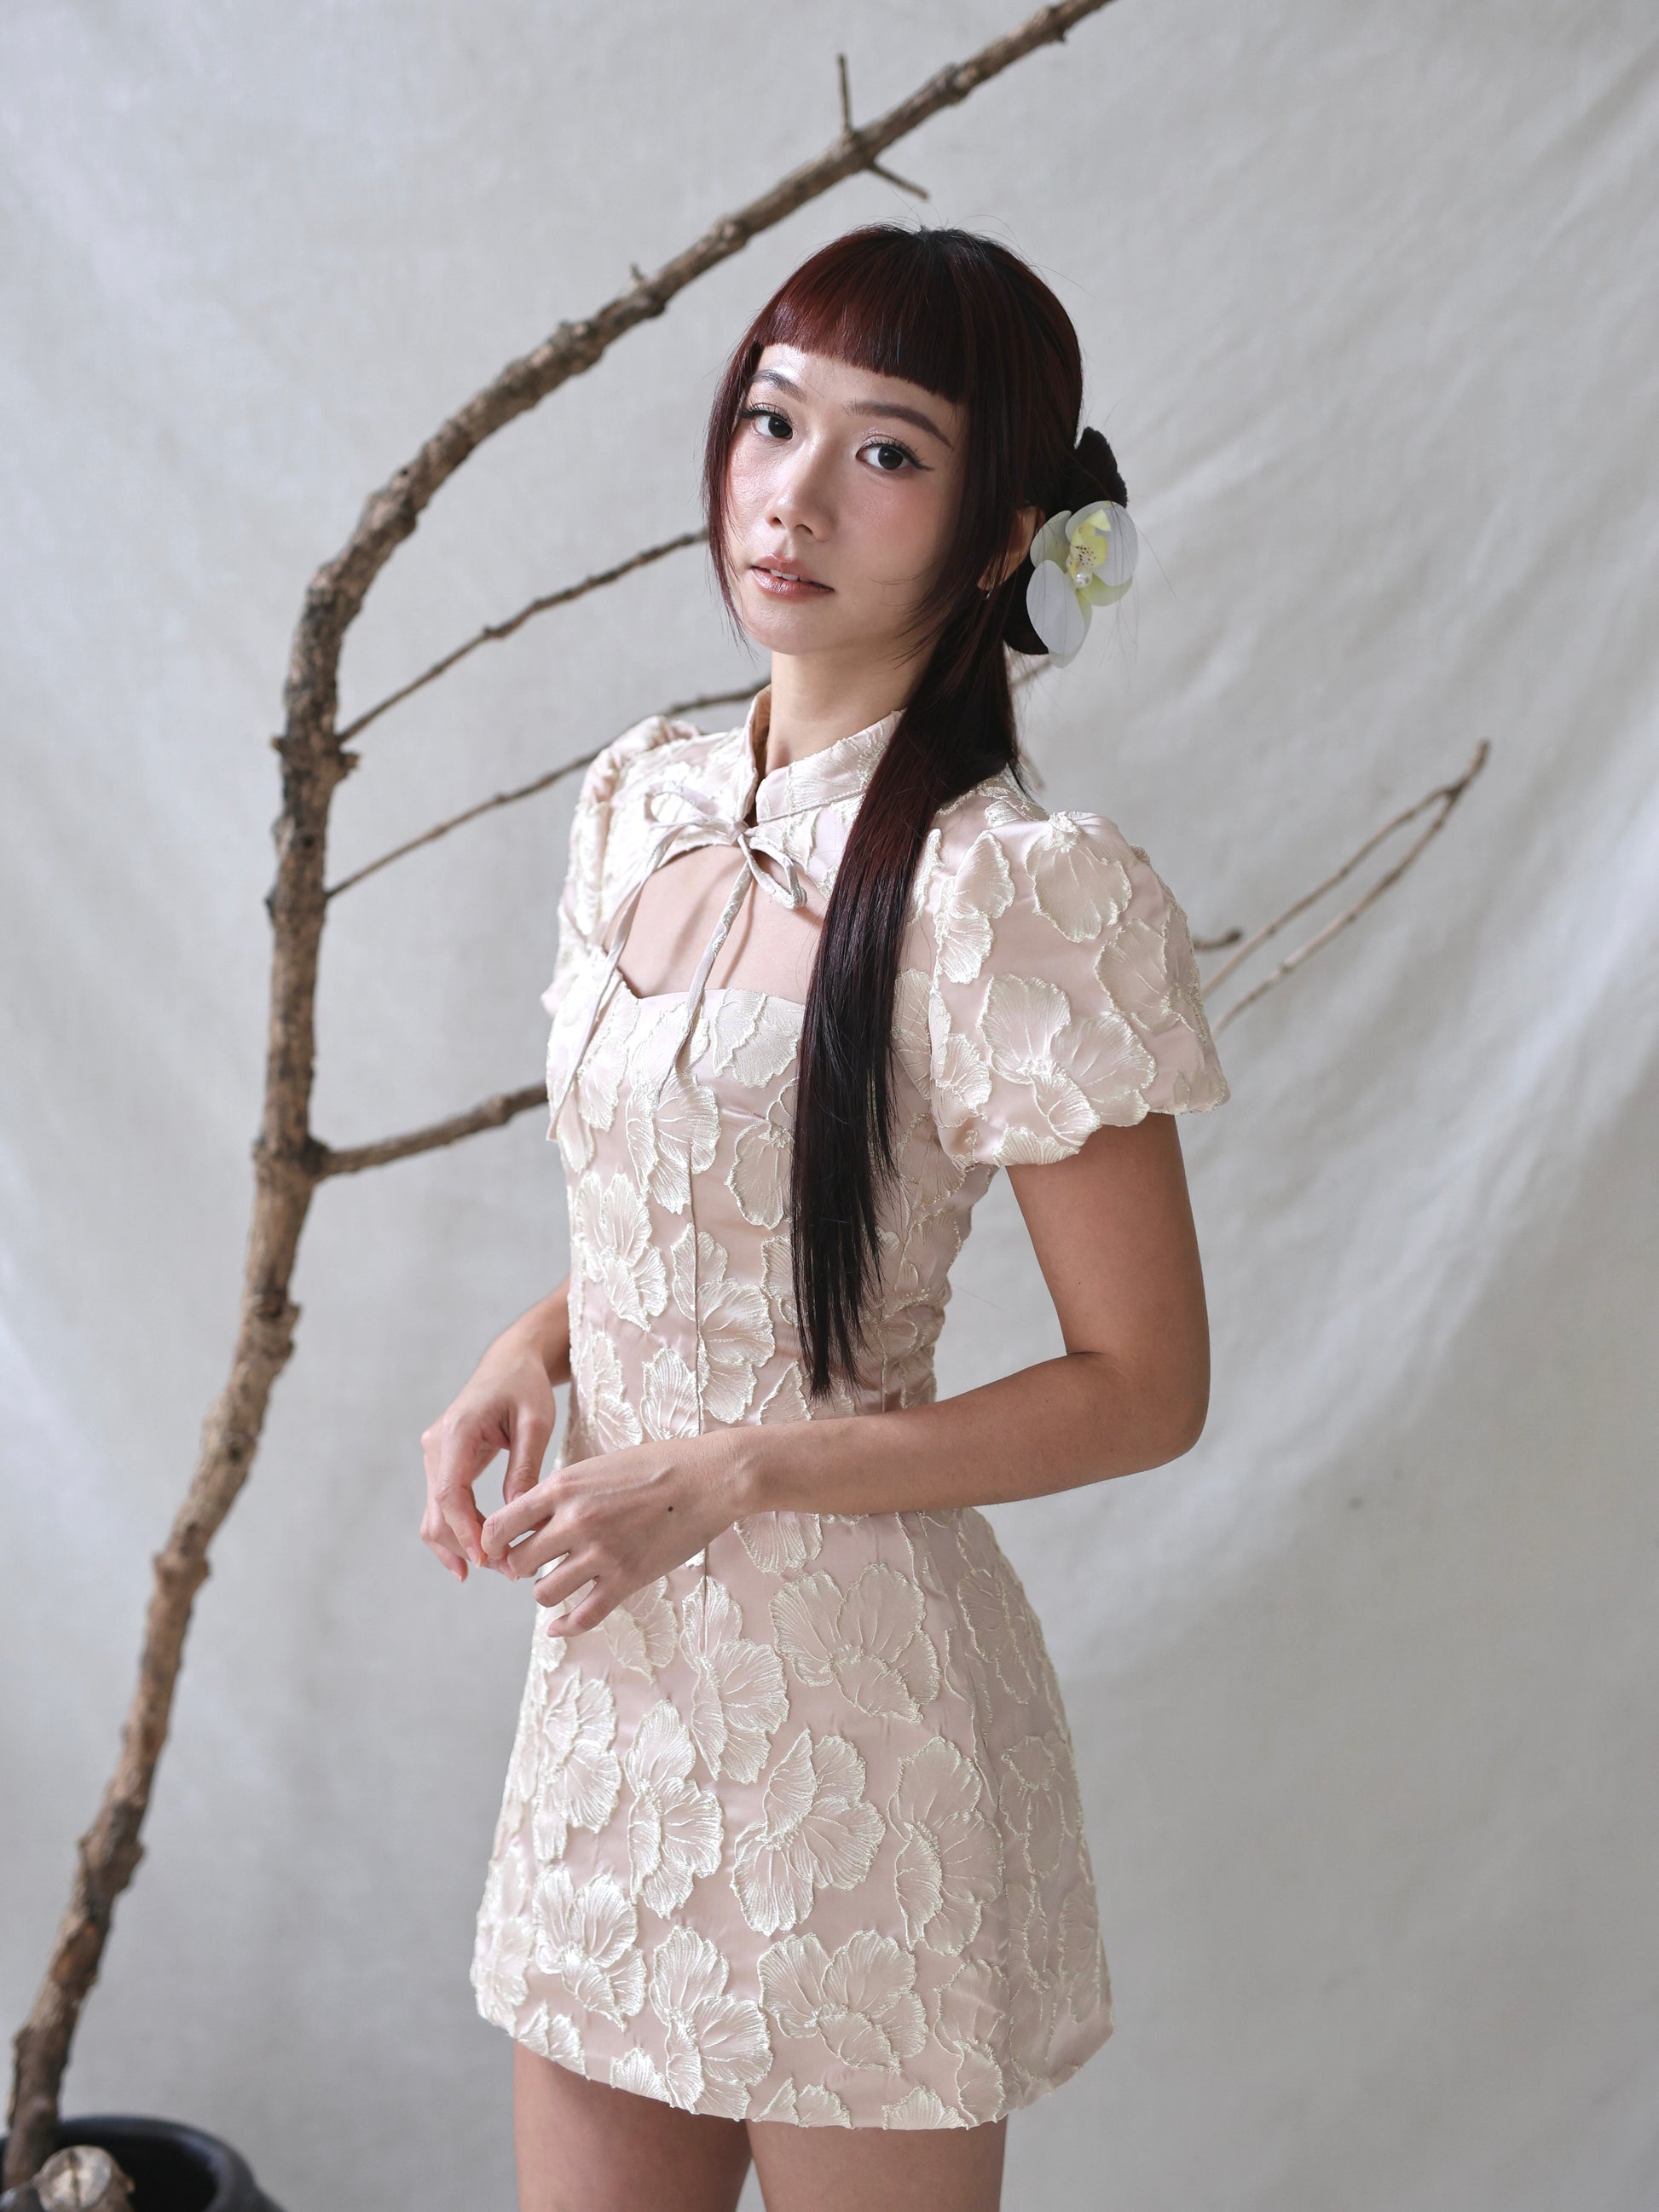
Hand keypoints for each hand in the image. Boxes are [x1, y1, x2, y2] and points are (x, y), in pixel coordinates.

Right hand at [420, 1340, 558, 1581]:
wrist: (509, 1363)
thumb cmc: (526, 1387)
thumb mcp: (536, 1423)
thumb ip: (525, 1467)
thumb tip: (516, 1517)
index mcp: (457, 1430)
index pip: (450, 1492)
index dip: (465, 1531)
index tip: (488, 1560)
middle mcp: (436, 1444)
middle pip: (438, 1511)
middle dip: (466, 1546)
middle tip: (506, 1571)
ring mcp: (434, 1455)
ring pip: (435, 1514)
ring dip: (461, 1543)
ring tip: (499, 1568)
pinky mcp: (441, 1463)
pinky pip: (442, 1505)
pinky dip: (459, 1530)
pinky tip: (480, 1554)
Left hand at [479, 1431, 750, 1632]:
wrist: (708, 1478)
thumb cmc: (656, 1464)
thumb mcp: (597, 1466)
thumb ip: (562, 1493)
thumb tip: (532, 1521)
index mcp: (563, 1487)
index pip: (500, 1525)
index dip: (492, 1543)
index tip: (498, 1549)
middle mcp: (576, 1521)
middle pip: (519, 1563)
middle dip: (520, 1568)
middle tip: (529, 1567)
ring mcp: (601, 1553)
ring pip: (545, 1593)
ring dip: (545, 1592)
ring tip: (555, 1583)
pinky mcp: (626, 1579)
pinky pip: (584, 1616)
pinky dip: (565, 1627)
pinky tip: (558, 1628)